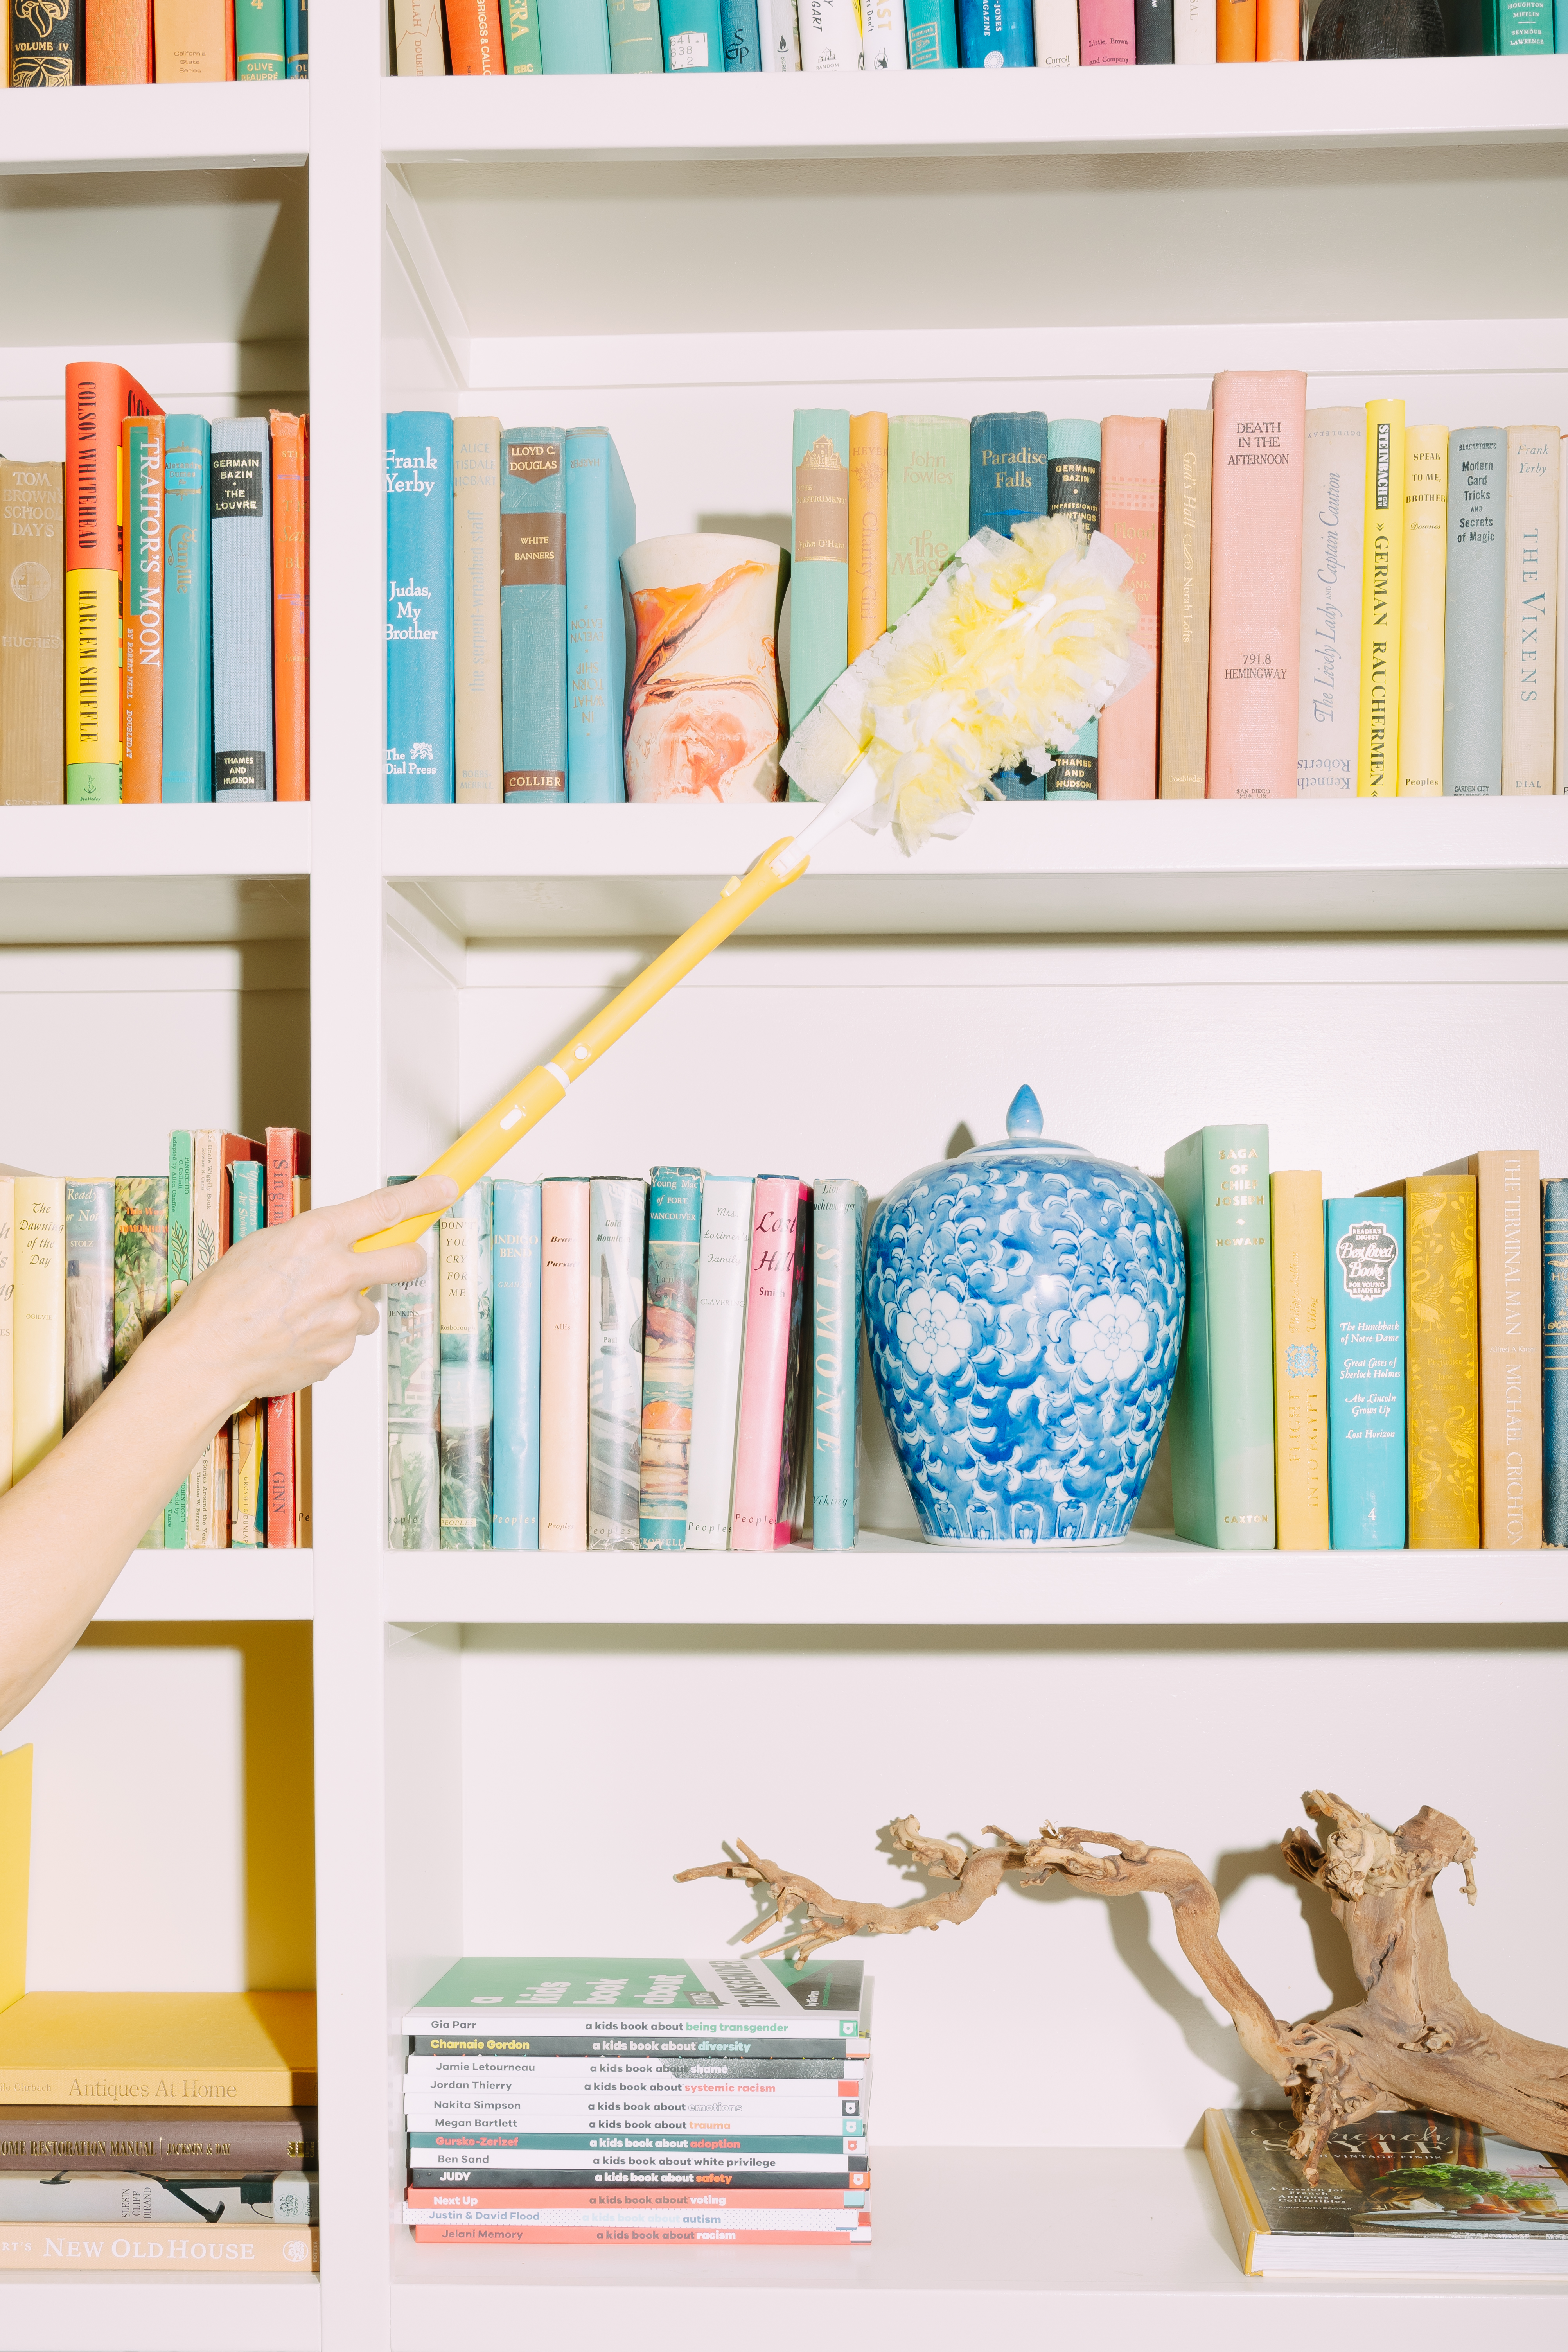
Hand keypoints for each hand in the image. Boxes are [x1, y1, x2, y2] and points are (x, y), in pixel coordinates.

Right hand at [153, 1172, 457, 1413]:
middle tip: (398, 1261)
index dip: (423, 1196)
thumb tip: (341, 1243)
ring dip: (346, 1310)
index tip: (444, 1189)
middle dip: (409, 1258)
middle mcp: (337, 1272)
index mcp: (315, 1235)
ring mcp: (342, 1316)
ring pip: (367, 1308)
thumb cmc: (222, 1299)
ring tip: (301, 1315)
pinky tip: (294, 1338)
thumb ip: (312, 1241)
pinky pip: (346, 1340)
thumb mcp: (264, 1245)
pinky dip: (327, 1339)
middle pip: (406, 1259)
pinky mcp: (340, 1351)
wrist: (206, 1355)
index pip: (385, 1207)